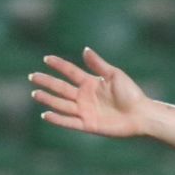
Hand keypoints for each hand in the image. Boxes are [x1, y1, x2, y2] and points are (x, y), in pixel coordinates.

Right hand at [29, 47, 147, 137]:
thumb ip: (98, 65)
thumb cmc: (131, 94)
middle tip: (33, 76)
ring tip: (35, 93)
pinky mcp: (88, 124)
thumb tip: (84, 50)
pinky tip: (46, 114)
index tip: (46, 59)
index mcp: (91, 82)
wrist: (141, 115)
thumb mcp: (115, 76)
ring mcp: (85, 111)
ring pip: (62, 104)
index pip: (71, 72)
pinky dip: (58, 119)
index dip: (59, 65)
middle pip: (61, 88)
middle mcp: (85, 96)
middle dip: (47, 82)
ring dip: (48, 99)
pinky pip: (69, 122)